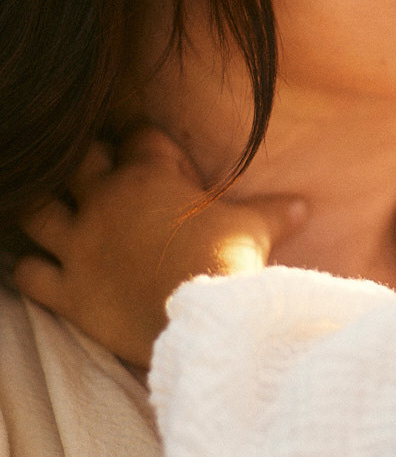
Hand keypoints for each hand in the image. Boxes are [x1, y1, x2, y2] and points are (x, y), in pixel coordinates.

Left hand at [13, 128, 306, 368]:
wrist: (206, 321)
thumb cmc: (229, 264)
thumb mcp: (256, 230)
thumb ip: (274, 211)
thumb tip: (305, 204)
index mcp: (150, 175)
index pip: (136, 135)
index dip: (143, 143)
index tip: (153, 157)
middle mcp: (105, 201)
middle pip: (76, 160)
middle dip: (84, 164)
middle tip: (101, 180)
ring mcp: (80, 245)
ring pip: (34, 210)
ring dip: (42, 210)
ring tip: (55, 216)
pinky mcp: (68, 290)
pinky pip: (29, 271)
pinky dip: (33, 268)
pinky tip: (46, 268)